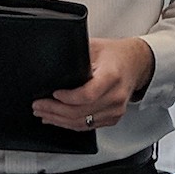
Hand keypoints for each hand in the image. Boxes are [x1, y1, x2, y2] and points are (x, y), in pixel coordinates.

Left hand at [36, 36, 154, 132]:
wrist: (136, 64)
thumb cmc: (115, 55)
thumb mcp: (95, 47)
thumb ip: (76, 56)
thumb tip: (52, 61)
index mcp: (112, 76)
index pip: (88, 95)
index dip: (68, 98)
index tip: (54, 93)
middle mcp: (116, 96)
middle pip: (81, 112)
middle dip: (55, 111)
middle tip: (38, 105)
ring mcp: (116, 110)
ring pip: (82, 123)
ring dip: (59, 120)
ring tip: (43, 113)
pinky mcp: (113, 118)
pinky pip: (88, 126)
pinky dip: (70, 125)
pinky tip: (57, 120)